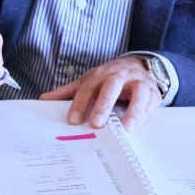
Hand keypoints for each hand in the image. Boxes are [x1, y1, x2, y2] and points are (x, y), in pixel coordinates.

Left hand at [41, 56, 160, 130]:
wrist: (138, 66)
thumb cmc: (110, 79)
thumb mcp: (89, 82)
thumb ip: (68, 92)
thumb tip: (43, 99)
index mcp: (100, 74)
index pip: (87, 87)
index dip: (79, 103)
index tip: (72, 120)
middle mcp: (118, 76)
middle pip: (111, 87)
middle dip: (103, 104)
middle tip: (96, 124)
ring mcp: (137, 82)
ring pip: (136, 93)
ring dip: (131, 110)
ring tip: (124, 128)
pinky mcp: (151, 91)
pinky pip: (149, 101)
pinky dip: (144, 114)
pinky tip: (136, 126)